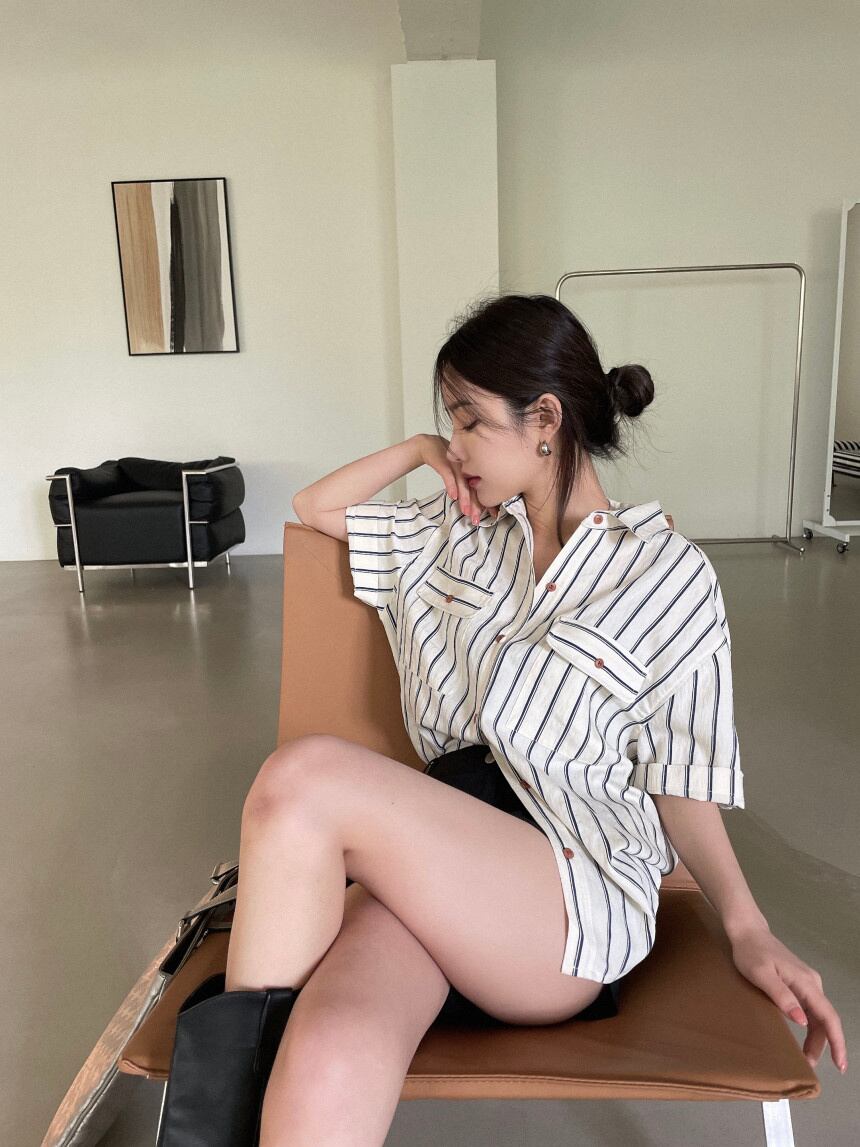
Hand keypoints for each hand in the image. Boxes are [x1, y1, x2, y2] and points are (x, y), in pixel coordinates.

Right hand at [417, 434, 499, 524]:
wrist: (429, 446)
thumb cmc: (445, 462)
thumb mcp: (458, 474)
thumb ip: (466, 486)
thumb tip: (475, 505)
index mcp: (472, 471)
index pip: (482, 489)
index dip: (487, 502)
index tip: (493, 514)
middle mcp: (467, 468)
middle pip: (473, 488)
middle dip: (476, 505)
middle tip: (477, 519)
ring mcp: (456, 465)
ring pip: (462, 484)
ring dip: (465, 498)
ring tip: (467, 512)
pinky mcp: (444, 463)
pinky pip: (448, 475)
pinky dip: (451, 486)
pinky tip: (453, 497)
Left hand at [729, 923, 847, 1073]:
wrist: (747, 931)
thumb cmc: (751, 952)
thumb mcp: (762, 975)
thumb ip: (782, 997)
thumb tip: (802, 1021)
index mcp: (806, 982)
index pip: (829, 1016)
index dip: (837, 1042)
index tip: (840, 1064)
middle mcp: (812, 983)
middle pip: (825, 1019)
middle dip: (823, 1045)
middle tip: (809, 1066)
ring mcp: (806, 983)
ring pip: (818, 1016)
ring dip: (816, 1038)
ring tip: (805, 1057)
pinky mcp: (798, 983)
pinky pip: (810, 1009)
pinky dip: (810, 1026)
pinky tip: (803, 1037)